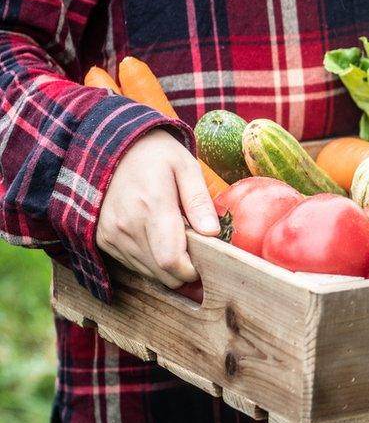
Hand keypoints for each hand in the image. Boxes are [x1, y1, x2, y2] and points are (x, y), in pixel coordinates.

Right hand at [95, 129, 219, 287]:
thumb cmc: (156, 155)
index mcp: (152, 206)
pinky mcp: (103, 239)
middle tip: (195, 246)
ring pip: (149, 273)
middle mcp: (127, 225)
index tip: (206, 259)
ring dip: (167, 265)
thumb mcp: (186, 167)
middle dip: (184, 269)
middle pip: (162, 273)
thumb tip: (212, 233)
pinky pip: (133, 265)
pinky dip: (150, 260)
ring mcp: (111, 234)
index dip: (192, 269)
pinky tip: (156, 237)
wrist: (112, 149)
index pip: (171, 260)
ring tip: (175, 237)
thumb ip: (199, 201)